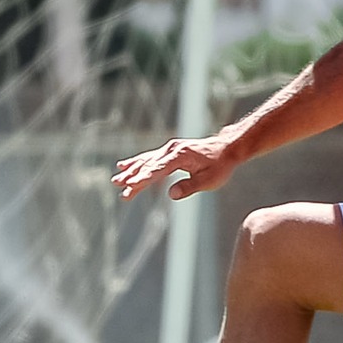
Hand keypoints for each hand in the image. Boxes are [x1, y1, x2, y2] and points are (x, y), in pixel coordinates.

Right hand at [112, 132, 235, 202]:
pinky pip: (150, 157)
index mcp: (180, 157)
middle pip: (148, 165)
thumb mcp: (209, 180)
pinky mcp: (169, 151)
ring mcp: (169, 149)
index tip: (130, 187)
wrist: (227, 148)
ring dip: (131, 171)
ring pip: (146, 161)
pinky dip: (137, 162)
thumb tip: (171, 194)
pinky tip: (124, 165)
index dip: (143, 179)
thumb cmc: (220, 166)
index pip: (157, 170)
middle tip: (119, 186)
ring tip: (116, 180)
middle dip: (132, 177)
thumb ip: (190, 187)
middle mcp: (171, 150)